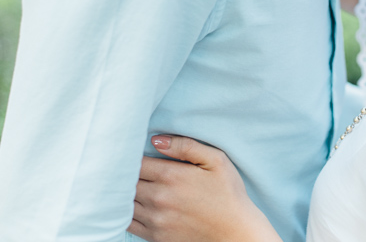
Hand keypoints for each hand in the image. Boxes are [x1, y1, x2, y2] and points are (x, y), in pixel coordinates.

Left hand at [128, 136, 281, 241]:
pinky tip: (132, 203)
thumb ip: (186, 146)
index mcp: (171, 175)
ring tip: (128, 183)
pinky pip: (128, 223)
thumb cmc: (227, 192)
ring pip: (124, 202)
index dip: (130, 155)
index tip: (132, 150)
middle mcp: (158, 198)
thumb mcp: (215, 160)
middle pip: (126, 181)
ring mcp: (155, 220)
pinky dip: (124, 212)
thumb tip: (156, 140)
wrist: (235, 232)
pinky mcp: (155, 236)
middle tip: (127, 165)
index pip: (135, 162)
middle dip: (125, 172)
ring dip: (123, 192)